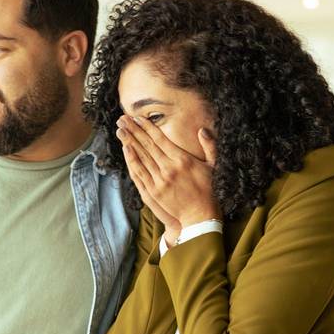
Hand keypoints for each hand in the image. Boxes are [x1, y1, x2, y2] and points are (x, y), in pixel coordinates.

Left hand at [116, 115, 218, 230]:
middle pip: (147, 145)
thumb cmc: (209, 190)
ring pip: (141, 157)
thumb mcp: (213, 166)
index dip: (147, 127)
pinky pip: (139, 173)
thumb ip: (209, 146)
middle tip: (122, 119)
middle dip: (134, 130)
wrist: (200, 216)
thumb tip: (202, 130)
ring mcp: (159, 180)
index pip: (160, 139)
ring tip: (120, 130)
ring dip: (129, 142)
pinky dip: (131, 160)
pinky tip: (125, 149)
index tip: (137, 118)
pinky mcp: (153, 192)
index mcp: (183, 160)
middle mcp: (169, 168)